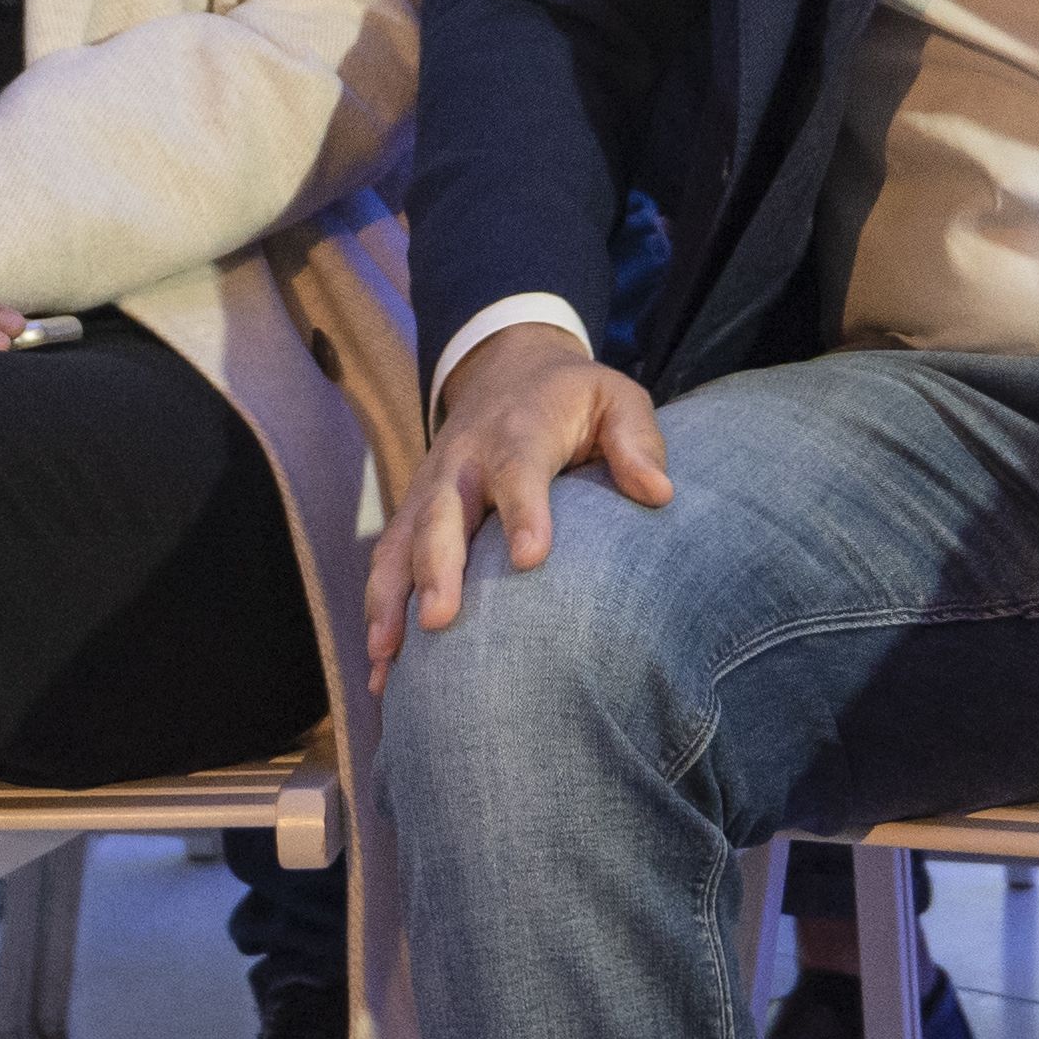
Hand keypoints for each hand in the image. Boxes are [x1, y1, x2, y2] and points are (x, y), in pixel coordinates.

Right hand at [362, 325, 669, 691]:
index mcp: (518, 431)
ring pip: (402, 543)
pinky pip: (388, 562)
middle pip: (442, 513)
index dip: (522, 511)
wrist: (506, 369)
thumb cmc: (572, 399)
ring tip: (387, 657)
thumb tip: (659, 493)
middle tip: (439, 620)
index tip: (530, 559)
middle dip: (437, 567)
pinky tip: (381, 668)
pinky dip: (379, 611)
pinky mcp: (413, 514)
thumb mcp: (615, 398)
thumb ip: (637, 440)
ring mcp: (430, 489)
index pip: (517, 469)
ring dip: (391, 599)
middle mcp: (463, 461)